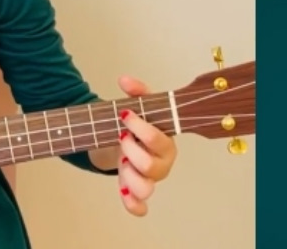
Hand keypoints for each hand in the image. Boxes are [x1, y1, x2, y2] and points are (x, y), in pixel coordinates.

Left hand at [116, 75, 176, 216]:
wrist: (123, 138)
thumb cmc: (137, 124)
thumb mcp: (138, 104)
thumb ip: (135, 91)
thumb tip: (125, 80)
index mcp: (166, 142)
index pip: (158, 140)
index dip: (140, 128)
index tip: (124, 115)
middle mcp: (161, 164)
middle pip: (150, 167)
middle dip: (130, 150)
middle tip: (121, 137)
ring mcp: (149, 179)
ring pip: (146, 189)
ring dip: (129, 175)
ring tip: (121, 161)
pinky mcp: (135, 190)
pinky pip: (139, 206)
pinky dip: (132, 204)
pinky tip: (122, 192)